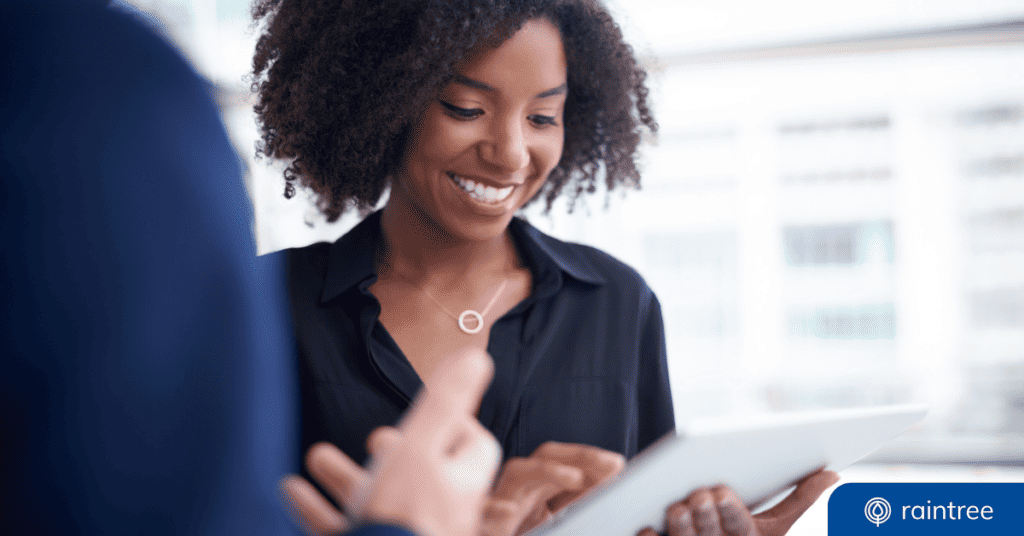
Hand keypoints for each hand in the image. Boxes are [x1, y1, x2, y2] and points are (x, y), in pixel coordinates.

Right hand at [281, 348, 501, 535]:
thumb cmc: (405, 518)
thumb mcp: (421, 447)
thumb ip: (444, 403)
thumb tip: (476, 356)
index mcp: (459, 484)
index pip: (474, 445)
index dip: (454, 422)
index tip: (428, 409)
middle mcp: (438, 512)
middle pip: (419, 472)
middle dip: (388, 449)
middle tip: (376, 439)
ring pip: (376, 500)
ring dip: (345, 476)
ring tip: (317, 457)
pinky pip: (344, 529)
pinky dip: (319, 509)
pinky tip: (292, 492)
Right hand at [489, 442, 625, 534]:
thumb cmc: (520, 531)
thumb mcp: (554, 518)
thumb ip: (576, 503)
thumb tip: (609, 487)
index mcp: (538, 486)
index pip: (566, 461)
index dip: (592, 459)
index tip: (619, 464)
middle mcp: (520, 486)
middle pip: (546, 456)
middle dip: (580, 456)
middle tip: (613, 464)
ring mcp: (499, 499)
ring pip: (517, 472)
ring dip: (546, 470)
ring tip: (576, 478)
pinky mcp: (481, 521)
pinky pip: (484, 509)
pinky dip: (494, 508)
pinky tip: (508, 510)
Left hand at [637, 469, 838, 535]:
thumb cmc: (744, 535)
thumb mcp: (774, 524)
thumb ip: (801, 498)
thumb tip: (833, 472)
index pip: (739, 527)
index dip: (730, 511)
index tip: (721, 491)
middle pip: (710, 534)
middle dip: (705, 516)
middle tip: (698, 495)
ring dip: (679, 527)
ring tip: (675, 507)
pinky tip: (645, 527)